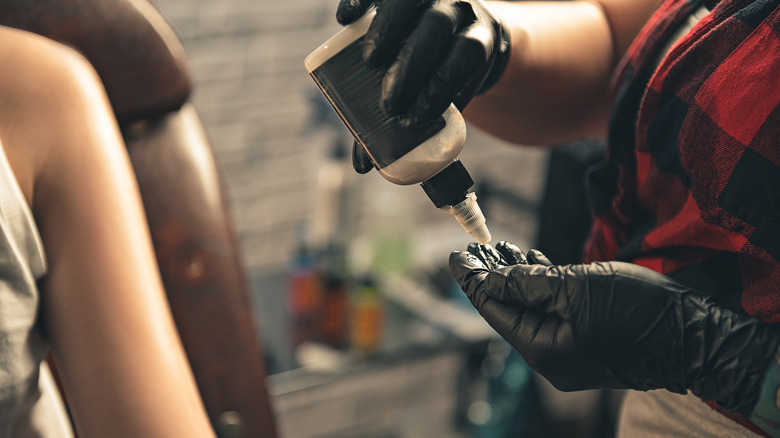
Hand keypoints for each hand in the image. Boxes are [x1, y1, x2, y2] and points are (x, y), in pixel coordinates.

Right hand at [336, 0, 510, 173]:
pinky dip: (361, 1)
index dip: (441, 86)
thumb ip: (410, 124)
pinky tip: (345, 18)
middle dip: (411, 67)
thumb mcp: (442, 98)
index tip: (415, 117)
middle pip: (436, 29)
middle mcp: (458, 10)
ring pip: (409, 3)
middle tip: (389, 102)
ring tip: (369, 62)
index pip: (465, 57)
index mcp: (477, 40)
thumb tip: (365, 163)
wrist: (461, 33)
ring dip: (387, 31)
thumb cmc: (444, 75)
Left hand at [450, 241, 779, 416]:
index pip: (494, 309)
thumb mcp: (577, 286)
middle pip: (509, 309)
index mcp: (542, 348)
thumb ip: (530, 283)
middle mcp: (550, 356)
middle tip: (474, 248)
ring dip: (516, 277)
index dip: (473, 279)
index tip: (456, 255)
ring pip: (531, 309)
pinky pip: (553, 312)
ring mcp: (569, 352)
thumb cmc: (639, 310)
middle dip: (491, 276)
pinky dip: (540, 287)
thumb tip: (492, 280)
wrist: (695, 335)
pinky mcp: (587, 341)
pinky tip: (532, 263)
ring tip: (499, 248)